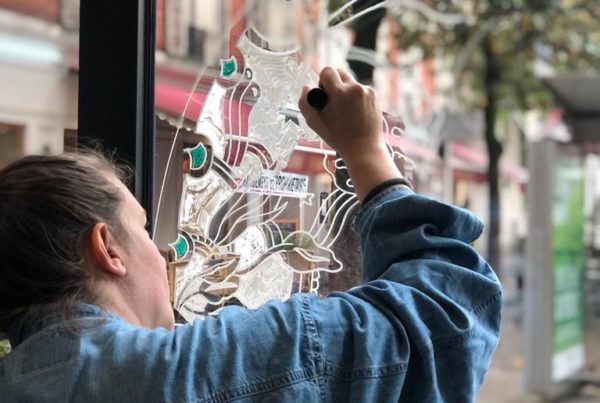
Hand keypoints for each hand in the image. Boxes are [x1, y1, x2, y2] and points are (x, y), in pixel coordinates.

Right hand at [298, 67, 402, 201]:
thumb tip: (306, 87)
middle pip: (339, 72)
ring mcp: (367, 91)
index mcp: (340, 92)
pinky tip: (354, 112)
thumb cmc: (337, 137)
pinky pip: (360, 89)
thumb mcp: (314, 123)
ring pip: (350, 81)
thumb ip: (304, 102)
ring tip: (344, 109)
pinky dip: (355, 96)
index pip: (327, 71)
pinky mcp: (374, 96)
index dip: (322, 81)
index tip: (324, 94)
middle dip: (334, 83)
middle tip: (333, 101)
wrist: (364, 148)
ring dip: (345, 89)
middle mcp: (355, 88)